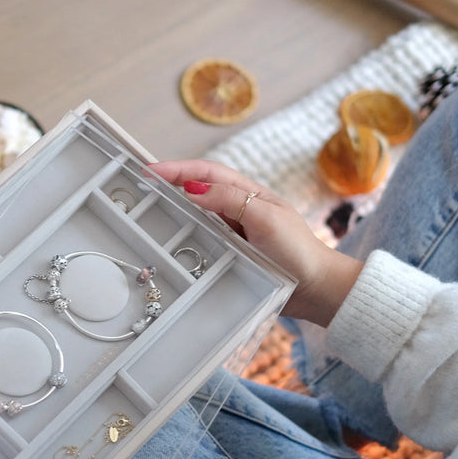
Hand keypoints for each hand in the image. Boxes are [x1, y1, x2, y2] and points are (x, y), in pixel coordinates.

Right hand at [150, 160, 363, 327]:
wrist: (317, 289)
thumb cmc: (298, 251)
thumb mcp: (266, 218)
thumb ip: (230, 201)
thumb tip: (193, 188)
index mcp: (249, 194)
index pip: (207, 173)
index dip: (178, 169)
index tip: (150, 171)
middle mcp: (240, 210)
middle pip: (199, 190)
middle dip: (170, 184)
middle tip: (140, 186)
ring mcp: (236, 234)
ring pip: (199, 215)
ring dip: (175, 209)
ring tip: (148, 210)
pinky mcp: (234, 256)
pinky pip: (204, 241)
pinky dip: (186, 237)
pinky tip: (172, 243)